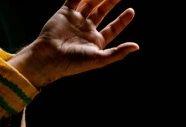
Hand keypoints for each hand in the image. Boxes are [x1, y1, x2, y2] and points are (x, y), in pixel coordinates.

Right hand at [9, 0, 138, 88]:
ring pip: (90, 3)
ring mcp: (76, 20)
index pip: (113, 28)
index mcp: (96, 41)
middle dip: (111, 2)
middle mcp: (87, 29)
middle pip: (102, 12)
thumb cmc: (74, 62)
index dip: (122, 20)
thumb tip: (136, 46)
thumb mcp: (99, 59)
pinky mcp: (65, 12)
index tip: (131, 11)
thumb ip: (118, 52)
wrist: (50, 57)